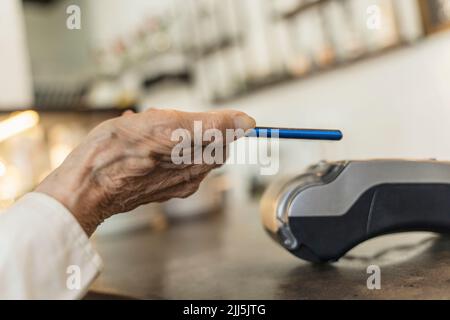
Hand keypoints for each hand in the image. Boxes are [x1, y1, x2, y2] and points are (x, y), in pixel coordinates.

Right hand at [35, 108, 254, 235]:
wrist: (87, 182)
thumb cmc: (122, 152)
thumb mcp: (170, 126)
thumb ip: (213, 125)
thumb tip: (248, 122)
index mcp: (200, 161)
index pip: (225, 137)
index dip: (209, 120)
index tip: (185, 116)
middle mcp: (190, 175)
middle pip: (202, 140)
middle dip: (183, 125)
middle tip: (158, 122)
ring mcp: (172, 182)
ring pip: (180, 146)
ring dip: (165, 132)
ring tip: (141, 130)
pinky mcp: (155, 186)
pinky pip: (163, 158)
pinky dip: (154, 145)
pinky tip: (135, 141)